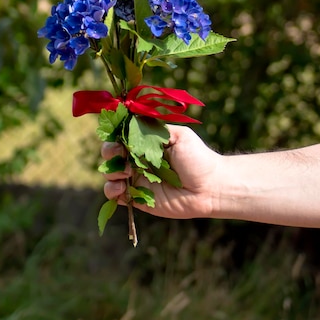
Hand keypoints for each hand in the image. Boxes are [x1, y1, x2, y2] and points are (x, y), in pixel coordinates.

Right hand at [101, 124, 221, 218]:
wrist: (210, 187)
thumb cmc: (197, 158)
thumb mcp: (178, 135)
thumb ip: (155, 129)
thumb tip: (131, 121)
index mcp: (145, 143)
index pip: (121, 136)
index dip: (114, 135)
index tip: (118, 136)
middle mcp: (137, 160)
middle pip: (110, 154)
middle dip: (109, 152)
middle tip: (121, 154)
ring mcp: (136, 179)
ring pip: (109, 174)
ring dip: (111, 171)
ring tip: (127, 172)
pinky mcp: (137, 198)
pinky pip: (115, 196)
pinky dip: (112, 191)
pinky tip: (122, 188)